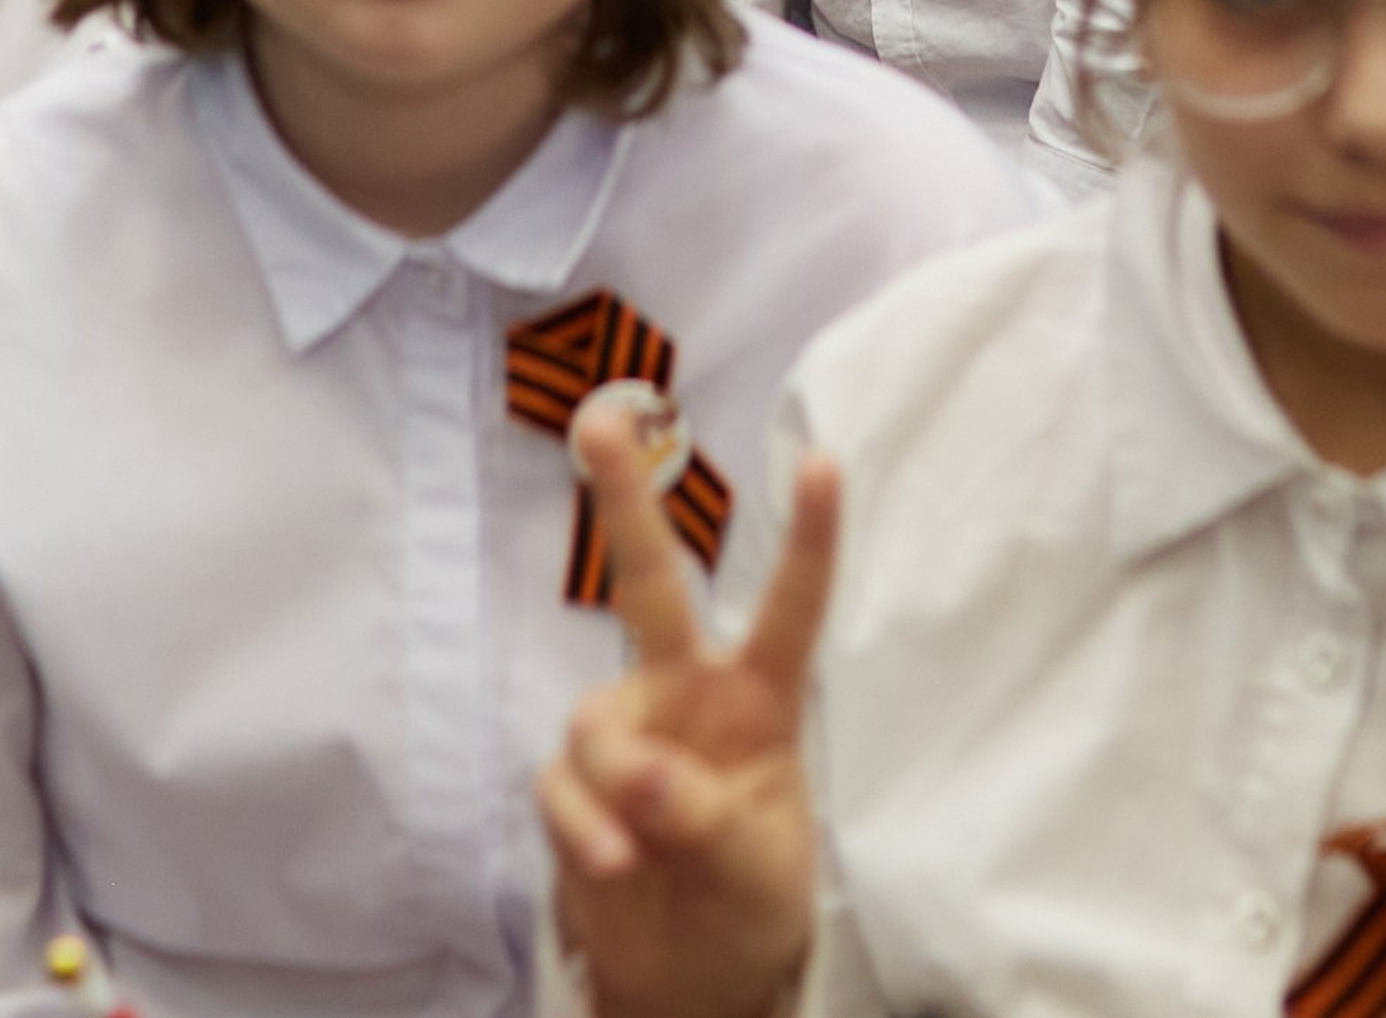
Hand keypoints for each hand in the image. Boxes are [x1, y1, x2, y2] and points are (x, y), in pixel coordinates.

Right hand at [538, 404, 837, 1017]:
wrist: (687, 978)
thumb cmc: (748, 903)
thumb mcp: (757, 871)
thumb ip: (705, 817)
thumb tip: (643, 776)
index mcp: (759, 702)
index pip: (790, 611)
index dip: (810, 539)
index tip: (824, 462)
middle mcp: (687, 697)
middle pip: (652, 584)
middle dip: (624, 500)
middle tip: (600, 422)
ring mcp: (626, 736)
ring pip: (595, 719)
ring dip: (613, 781)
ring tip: (638, 850)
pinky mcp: (574, 787)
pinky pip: (560, 786)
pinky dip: (582, 825)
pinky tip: (613, 864)